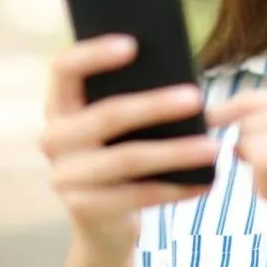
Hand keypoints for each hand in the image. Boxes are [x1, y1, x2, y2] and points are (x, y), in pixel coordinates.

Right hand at [39, 35, 218, 264]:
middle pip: (107, 115)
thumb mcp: (122, 125)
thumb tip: (190, 82)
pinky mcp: (83, 209)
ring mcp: (65, 176)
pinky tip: (205, 182)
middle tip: (196, 98)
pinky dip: (175, 188)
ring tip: (213, 146)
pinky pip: (137, 195)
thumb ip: (141, 97)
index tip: (133, 44)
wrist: (102, 222)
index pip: (64, 68)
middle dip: (155, 105)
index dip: (94, 54)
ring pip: (128, 158)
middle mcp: (53, 138)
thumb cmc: (120, 153)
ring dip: (176, 152)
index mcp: (60, 105)